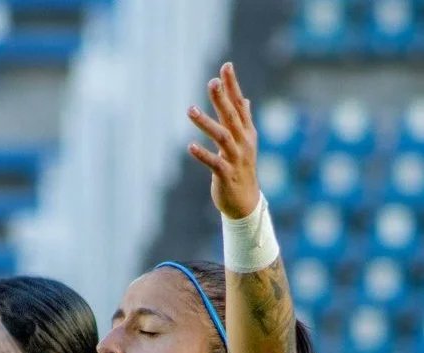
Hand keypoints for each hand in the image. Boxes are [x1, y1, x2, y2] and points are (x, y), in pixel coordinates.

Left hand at [187, 62, 259, 219]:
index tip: (226, 66)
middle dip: (222, 99)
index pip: (239, 105)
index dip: (233, 86)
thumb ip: (242, 120)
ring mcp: (236, 159)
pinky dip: (203, 154)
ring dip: (206, 123)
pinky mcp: (226, 175)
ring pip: (222, 137)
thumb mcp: (244, 143)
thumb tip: (244, 100)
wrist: (245, 202)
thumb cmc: (241, 170)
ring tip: (190, 110)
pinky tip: (190, 146)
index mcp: (246, 133)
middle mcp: (243, 143)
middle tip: (211, 82)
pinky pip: (214, 163)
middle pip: (232, 117)